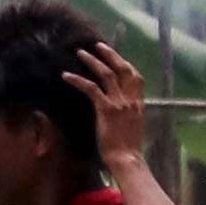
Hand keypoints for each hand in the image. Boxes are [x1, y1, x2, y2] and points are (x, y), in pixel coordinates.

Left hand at [71, 43, 151, 181]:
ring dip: (93, 61)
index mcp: (139, 104)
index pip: (136, 77)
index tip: (115, 56)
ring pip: (107, 75)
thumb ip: (128, 113)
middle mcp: (132, 101)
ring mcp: (120, 104)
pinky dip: (78, 80)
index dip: (125, 64)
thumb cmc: (127, 148)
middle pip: (124, 70)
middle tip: (98, 45)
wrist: (127, 159)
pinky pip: (91, 88)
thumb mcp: (132, 126)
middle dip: (111, 55)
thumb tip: (120, 107)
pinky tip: (66, 75)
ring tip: (80, 53)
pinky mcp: (107, 110)